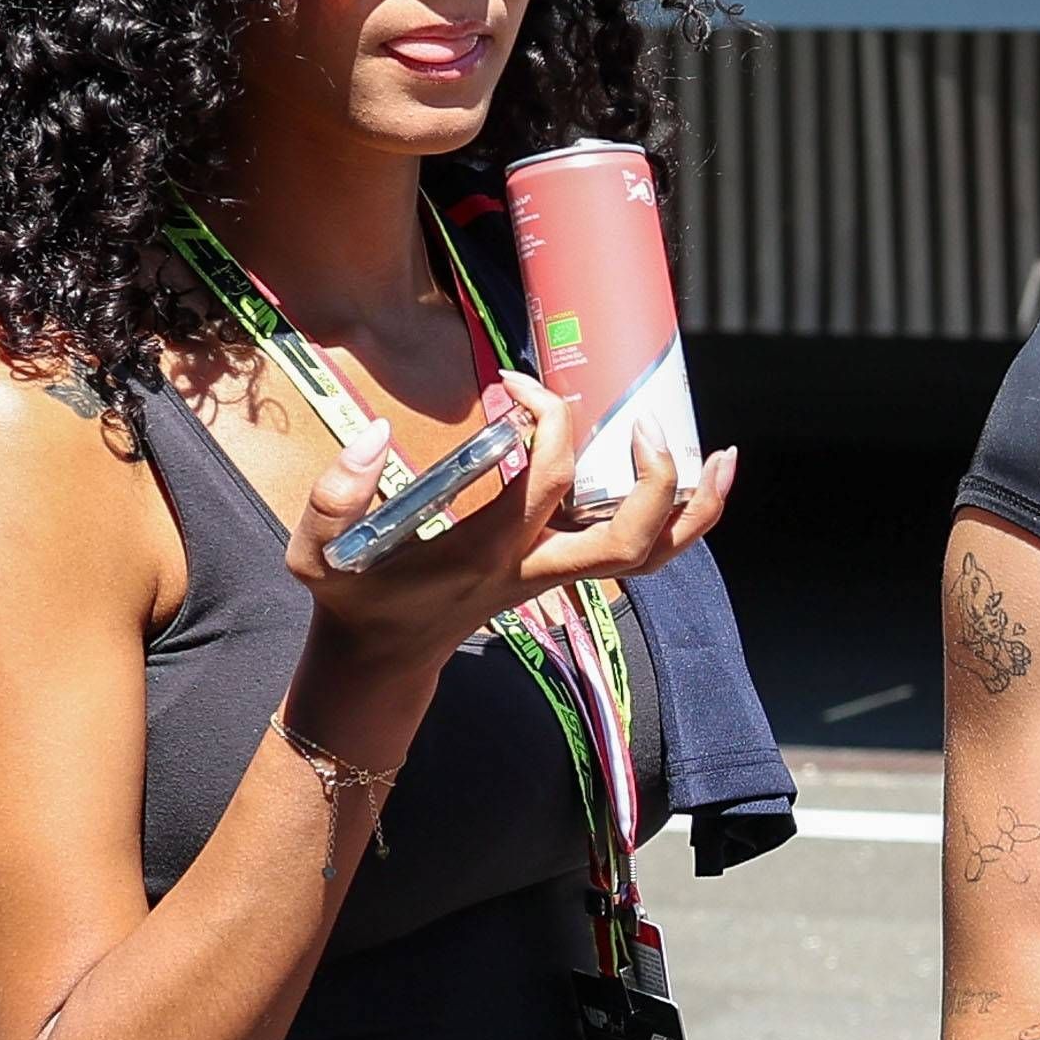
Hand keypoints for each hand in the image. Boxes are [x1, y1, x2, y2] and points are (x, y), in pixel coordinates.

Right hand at [285, 371, 735, 673]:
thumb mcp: (318, 553)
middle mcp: (536, 570)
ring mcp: (558, 577)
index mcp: (484, 555)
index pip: (543, 486)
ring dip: (695, 511)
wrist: (384, 657)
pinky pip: (644, 556)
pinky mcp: (565, 572)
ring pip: (652, 559)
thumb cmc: (356, 598)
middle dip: (651, 483)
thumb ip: (335, 496)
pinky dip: (683, 523)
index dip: (545, 423)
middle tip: (643, 421)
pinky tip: (701, 477)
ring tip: (722, 455)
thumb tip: (376, 435)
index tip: (517, 383)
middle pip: (626, 542)